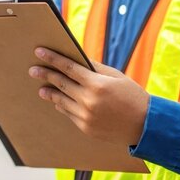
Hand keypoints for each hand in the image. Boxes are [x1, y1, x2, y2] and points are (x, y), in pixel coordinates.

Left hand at [28, 47, 149, 145]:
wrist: (146, 126)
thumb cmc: (132, 96)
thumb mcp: (116, 77)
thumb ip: (95, 68)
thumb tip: (77, 59)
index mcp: (97, 84)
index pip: (68, 67)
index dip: (52, 59)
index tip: (39, 52)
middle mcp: (88, 100)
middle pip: (60, 83)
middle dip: (45, 75)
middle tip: (32, 70)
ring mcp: (85, 116)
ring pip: (61, 101)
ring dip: (49, 93)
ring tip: (41, 88)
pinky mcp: (85, 128)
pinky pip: (68, 114)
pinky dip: (62, 106)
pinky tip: (57, 101)